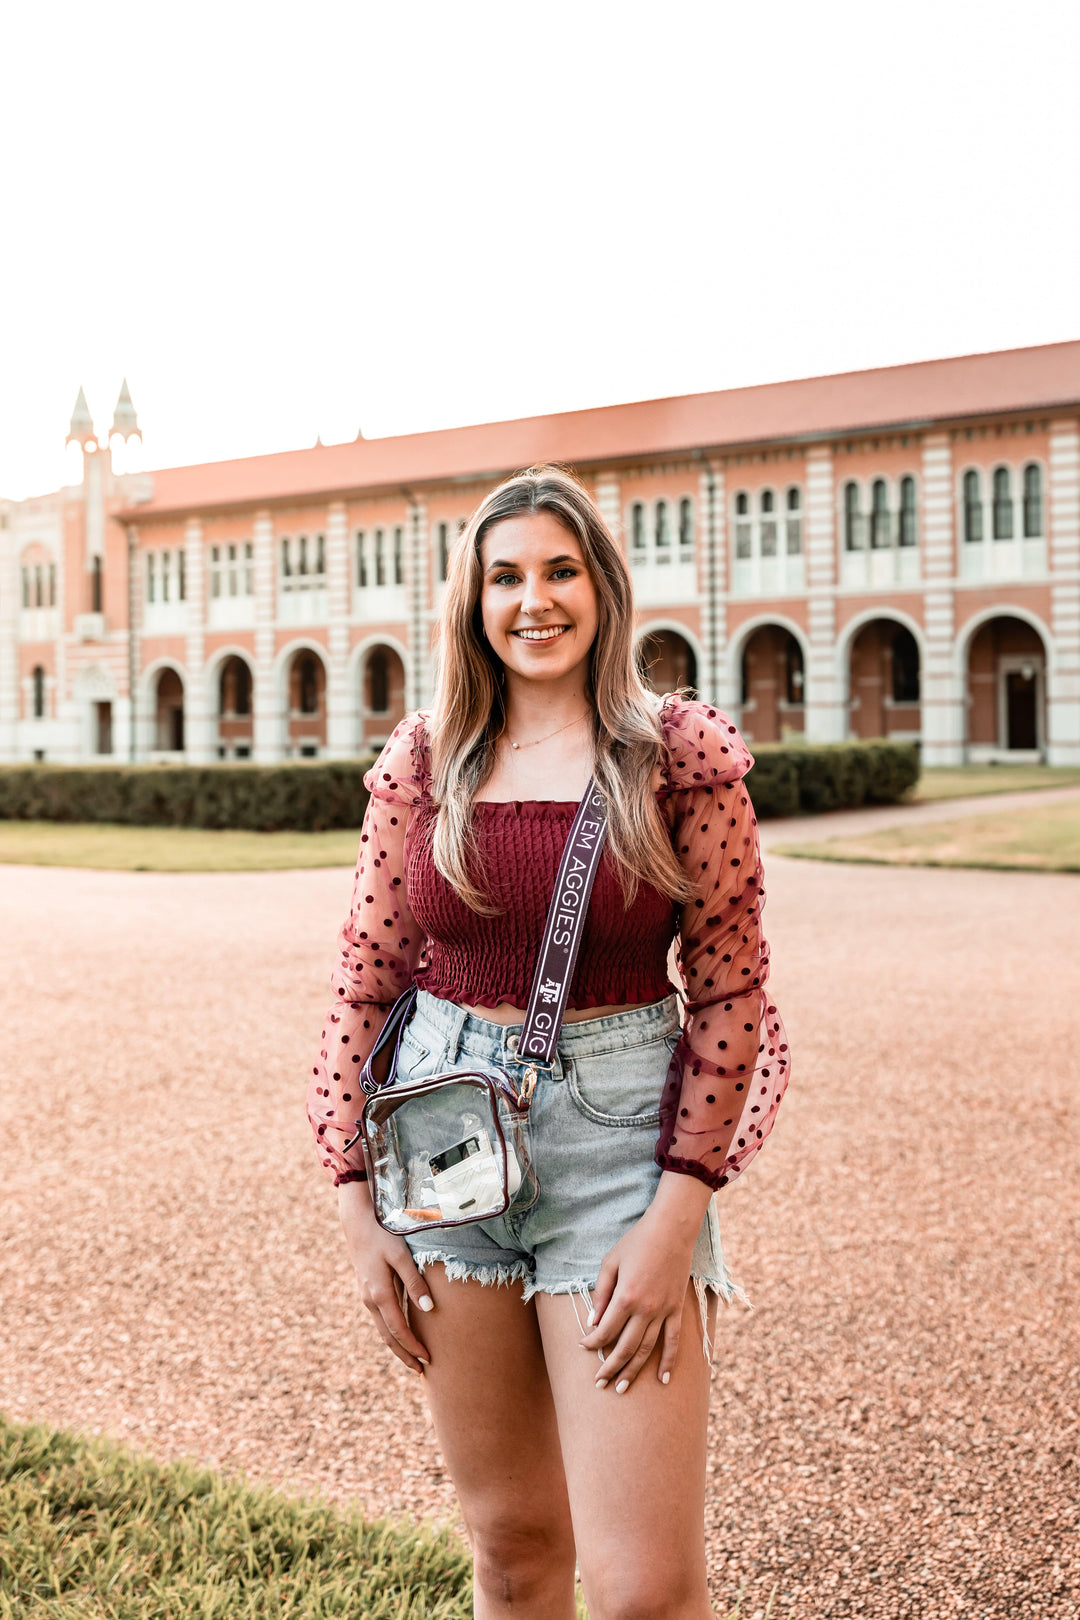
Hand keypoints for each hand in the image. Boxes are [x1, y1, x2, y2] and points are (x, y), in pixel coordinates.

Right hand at [337, 1180, 433, 1373]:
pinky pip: (380, 1319)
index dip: (413, 1347)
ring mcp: (366, 1297)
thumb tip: (428, 1308)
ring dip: (397, 1346)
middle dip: (404, 1355)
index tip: (428, 1359)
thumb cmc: (383, 1236)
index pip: (399, 1330)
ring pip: (382, 1329)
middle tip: (421, 1370)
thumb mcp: (402, 1256)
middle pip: (388, 1337)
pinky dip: (391, 1332)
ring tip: (413, 1359)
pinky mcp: (368, 1291)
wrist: (357, 1223)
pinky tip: (401, 1334)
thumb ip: (415, 1282)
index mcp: (379, 1294)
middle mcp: (370, 1300)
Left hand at [579, 1173, 712, 1390]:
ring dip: (634, 1371)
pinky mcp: (677, 1309)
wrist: (671, 1230)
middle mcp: (645, 1310)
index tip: (584, 1348)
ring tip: (621, 1388)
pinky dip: (669, 1361)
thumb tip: (593, 1323)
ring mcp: (664, 1311)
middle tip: (599, 1384)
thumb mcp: (611, 1263)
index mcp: (626, 1297)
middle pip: (625, 1347)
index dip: (593, 1343)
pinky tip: (663, 1379)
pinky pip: (674, 1340)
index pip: (605, 1330)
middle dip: (610, 1367)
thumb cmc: (636, 1242)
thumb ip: (601, 1294)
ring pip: (647, 1349)